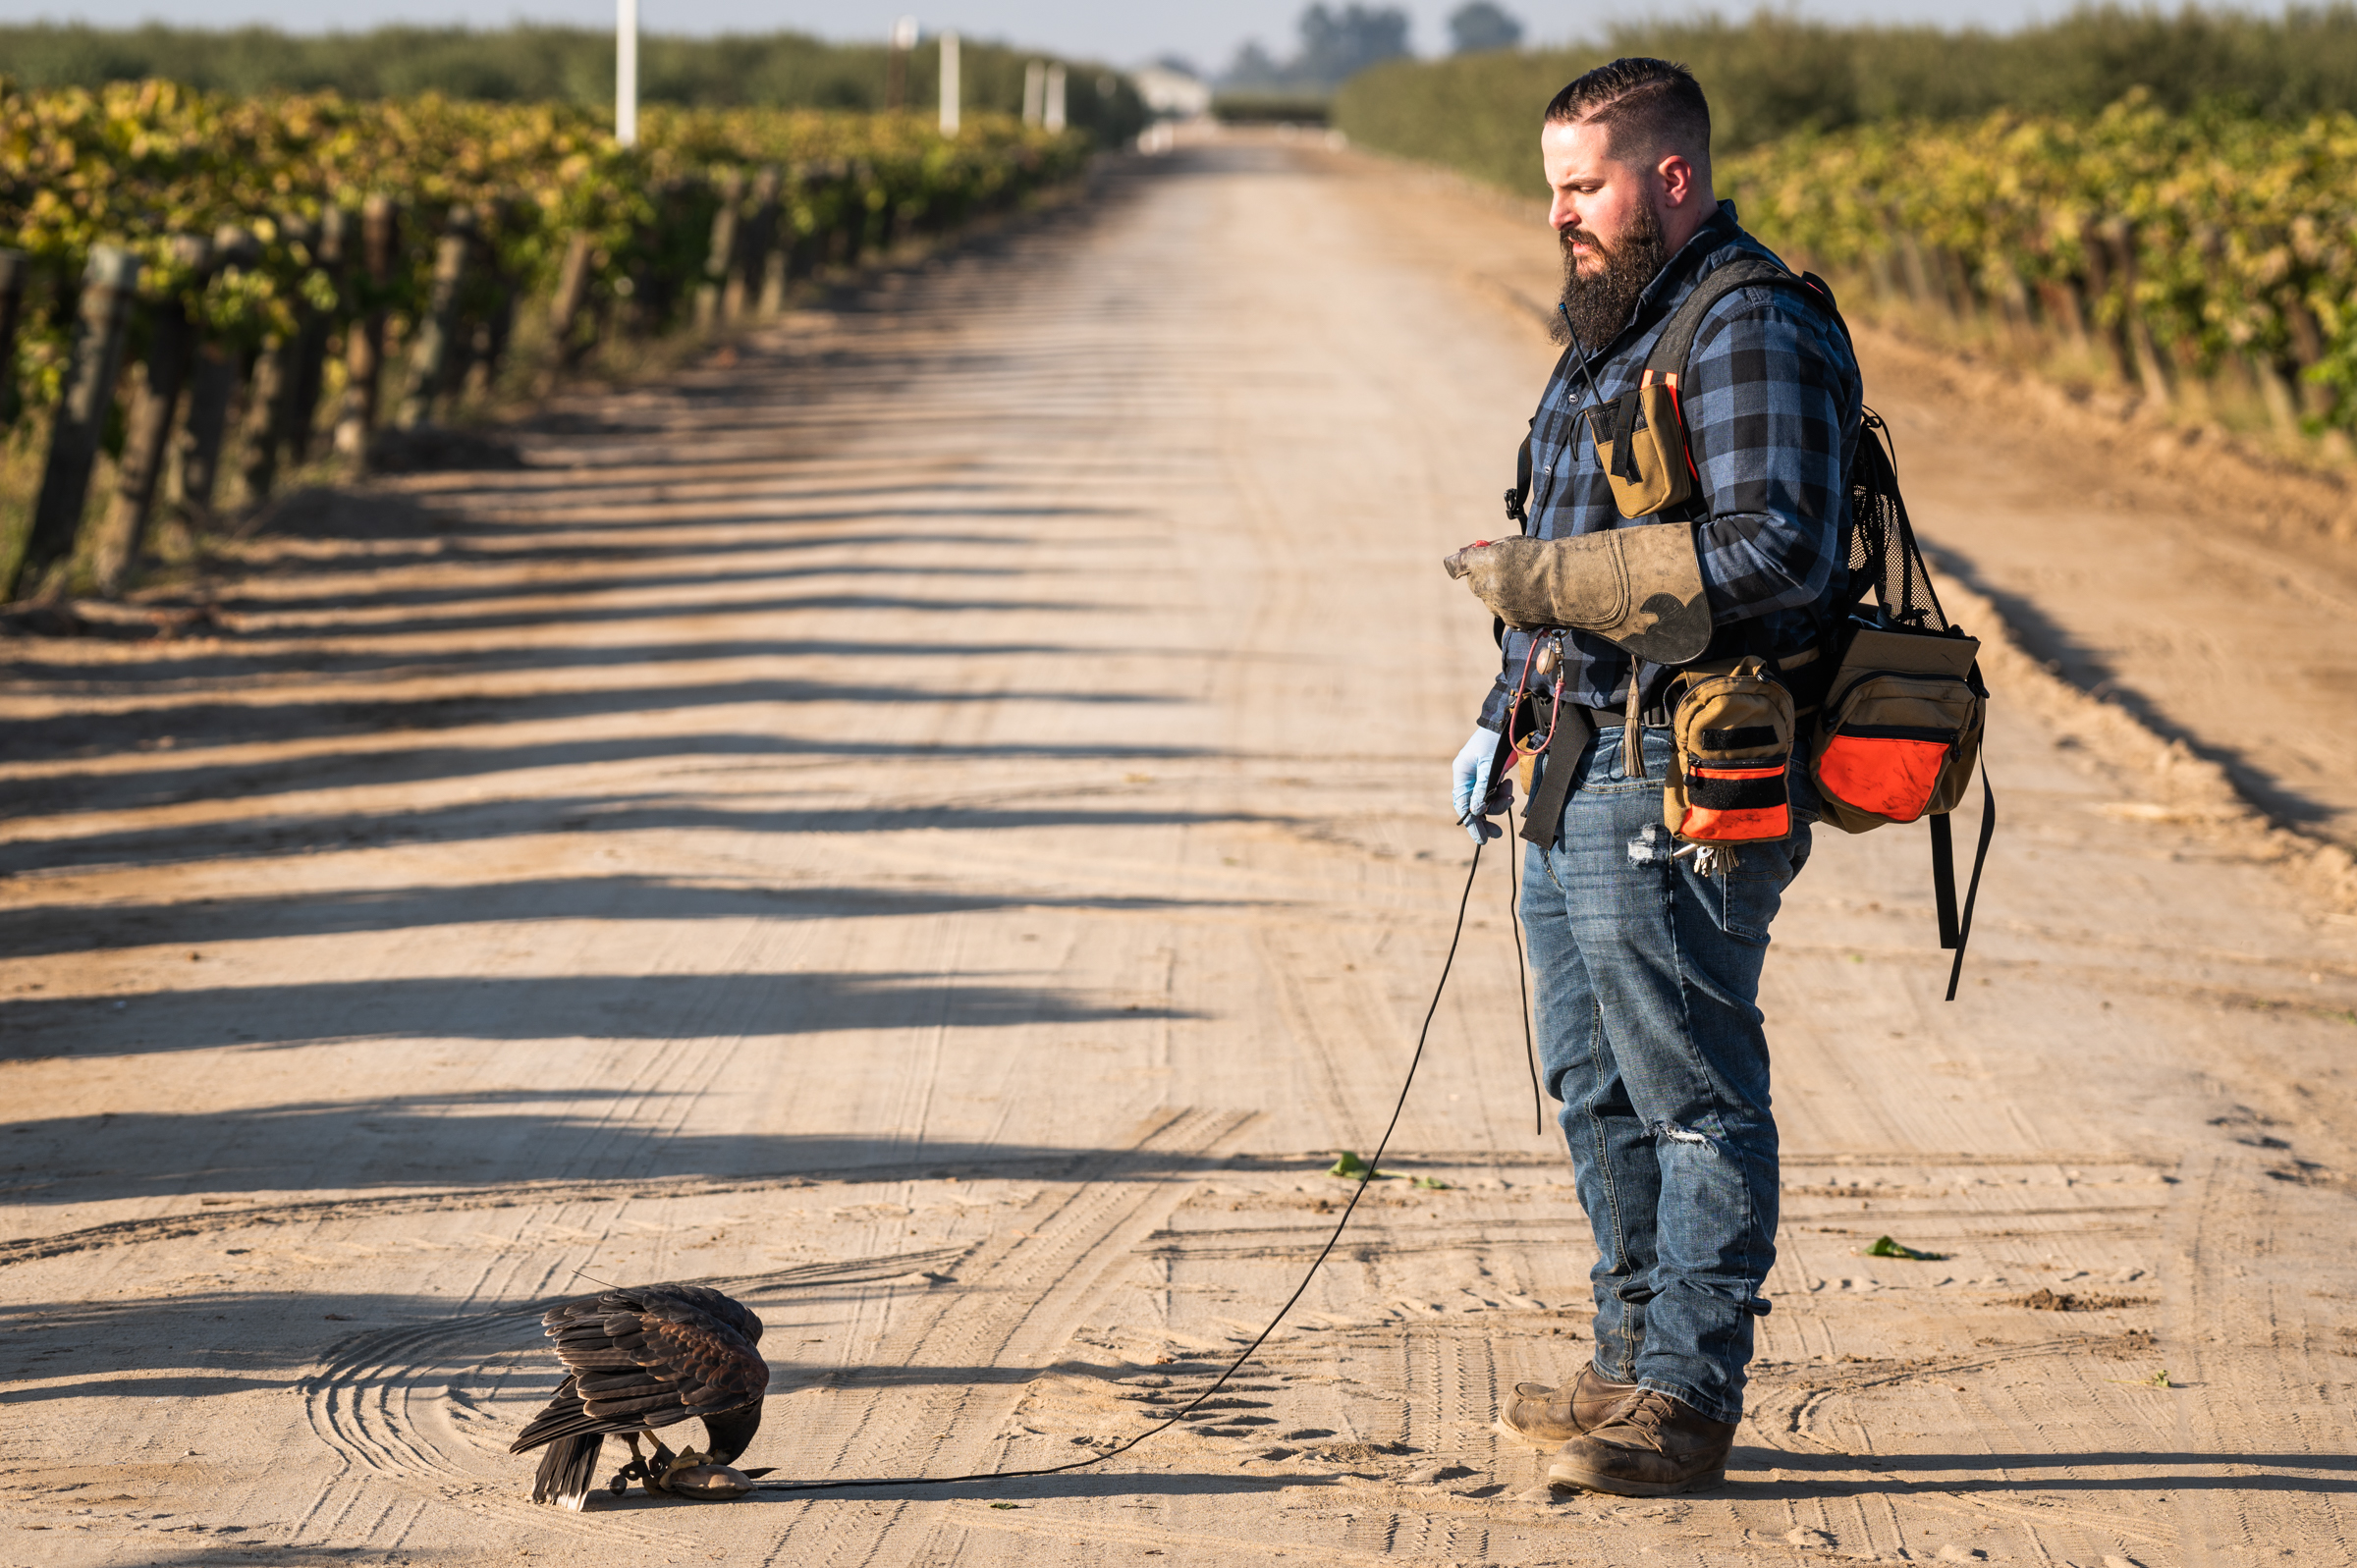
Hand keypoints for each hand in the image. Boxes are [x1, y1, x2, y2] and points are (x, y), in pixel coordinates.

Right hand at [1452, 726, 1508, 842]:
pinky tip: (1509, 786)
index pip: (1463, 805)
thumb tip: (1477, 811)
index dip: (1472, 823)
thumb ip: (1482, 789)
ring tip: (1510, 796)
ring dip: (1499, 803)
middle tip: (1498, 834)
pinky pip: (1495, 793)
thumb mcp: (1489, 766)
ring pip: (1486, 801)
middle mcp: (1468, 778)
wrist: (1508, 723)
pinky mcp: (1491, 776)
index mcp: (1462, 774)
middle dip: (1486, 819)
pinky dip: (1502, 794)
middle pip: (1474, 806)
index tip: (1482, 839)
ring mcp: (1480, 777)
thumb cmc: (1495, 741)